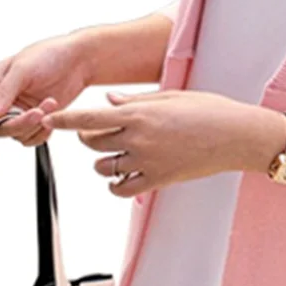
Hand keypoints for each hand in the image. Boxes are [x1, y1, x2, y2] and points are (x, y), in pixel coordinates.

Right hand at [0, 34, 91, 164]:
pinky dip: (43, 131)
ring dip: (35, 125)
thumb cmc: (49, 54)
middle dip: (19, 124)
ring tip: (49, 104)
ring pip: (17, 135)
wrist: (78, 60)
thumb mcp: (22, 69)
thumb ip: (3, 93)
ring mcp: (19, 112)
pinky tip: (52, 113)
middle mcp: (2, 101)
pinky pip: (33, 137)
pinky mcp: (35, 119)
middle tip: (36, 113)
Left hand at [43, 89, 285, 197]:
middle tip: (97, 132)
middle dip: (88, 136)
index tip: (48, 119)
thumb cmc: (210, 111)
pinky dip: (118, 184)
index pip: (88, 118)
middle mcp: (138, 139)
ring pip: (104, 167)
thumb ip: (135, 101)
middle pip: (92, 142)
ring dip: (103, 161)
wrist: (236, 135)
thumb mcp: (170, 96)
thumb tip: (109, 102)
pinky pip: (124, 189)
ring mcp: (147, 162)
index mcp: (138, 114)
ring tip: (116, 154)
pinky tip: (125, 176)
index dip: (63, 119)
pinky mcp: (159, 180)